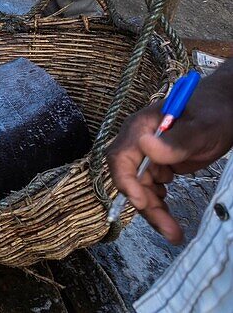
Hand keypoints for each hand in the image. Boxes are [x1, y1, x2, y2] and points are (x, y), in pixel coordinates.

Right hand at [107, 76, 232, 243]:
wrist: (225, 109)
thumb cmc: (213, 113)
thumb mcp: (200, 129)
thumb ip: (176, 141)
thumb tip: (147, 148)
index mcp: (140, 128)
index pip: (120, 157)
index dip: (126, 181)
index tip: (141, 202)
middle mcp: (138, 142)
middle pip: (130, 178)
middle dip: (145, 205)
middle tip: (168, 229)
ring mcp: (147, 154)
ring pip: (141, 187)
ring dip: (153, 210)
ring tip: (174, 232)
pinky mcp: (159, 164)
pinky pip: (152, 188)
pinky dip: (159, 204)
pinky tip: (170, 213)